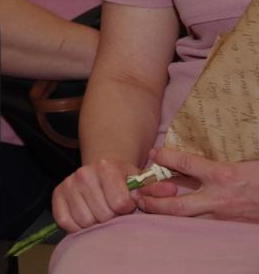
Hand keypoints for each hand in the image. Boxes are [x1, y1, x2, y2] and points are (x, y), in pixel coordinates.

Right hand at [52, 158, 140, 231]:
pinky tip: (85, 216)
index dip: (127, 210)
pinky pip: (66, 222)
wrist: (100, 172)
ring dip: (94, 223)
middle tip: (111, 210)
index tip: (126, 205)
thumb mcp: (137, 181)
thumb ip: (145, 190)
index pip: (120, 204)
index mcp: (106, 167)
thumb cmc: (122, 182)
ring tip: (98, 213)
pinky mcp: (56, 195)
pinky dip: (76, 226)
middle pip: (103, 215)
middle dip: (111, 218)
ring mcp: (68, 184)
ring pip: (85, 221)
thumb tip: (146, 196)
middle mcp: (84, 173)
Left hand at [137, 147, 258, 222]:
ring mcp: (224, 217)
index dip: (166, 158)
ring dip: (164, 214)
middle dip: (153, 201)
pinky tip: (170, 218)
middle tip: (135, 196)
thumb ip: (217, 159)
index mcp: (224, 176)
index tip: (153, 153)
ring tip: (146, 208)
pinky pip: (201, 225)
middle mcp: (220, 198)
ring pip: (186, 220)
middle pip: (177, 204)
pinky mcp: (229, 227)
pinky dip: (183, 221)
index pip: (187, 165)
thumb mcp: (245, 161)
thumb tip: (194, 154)